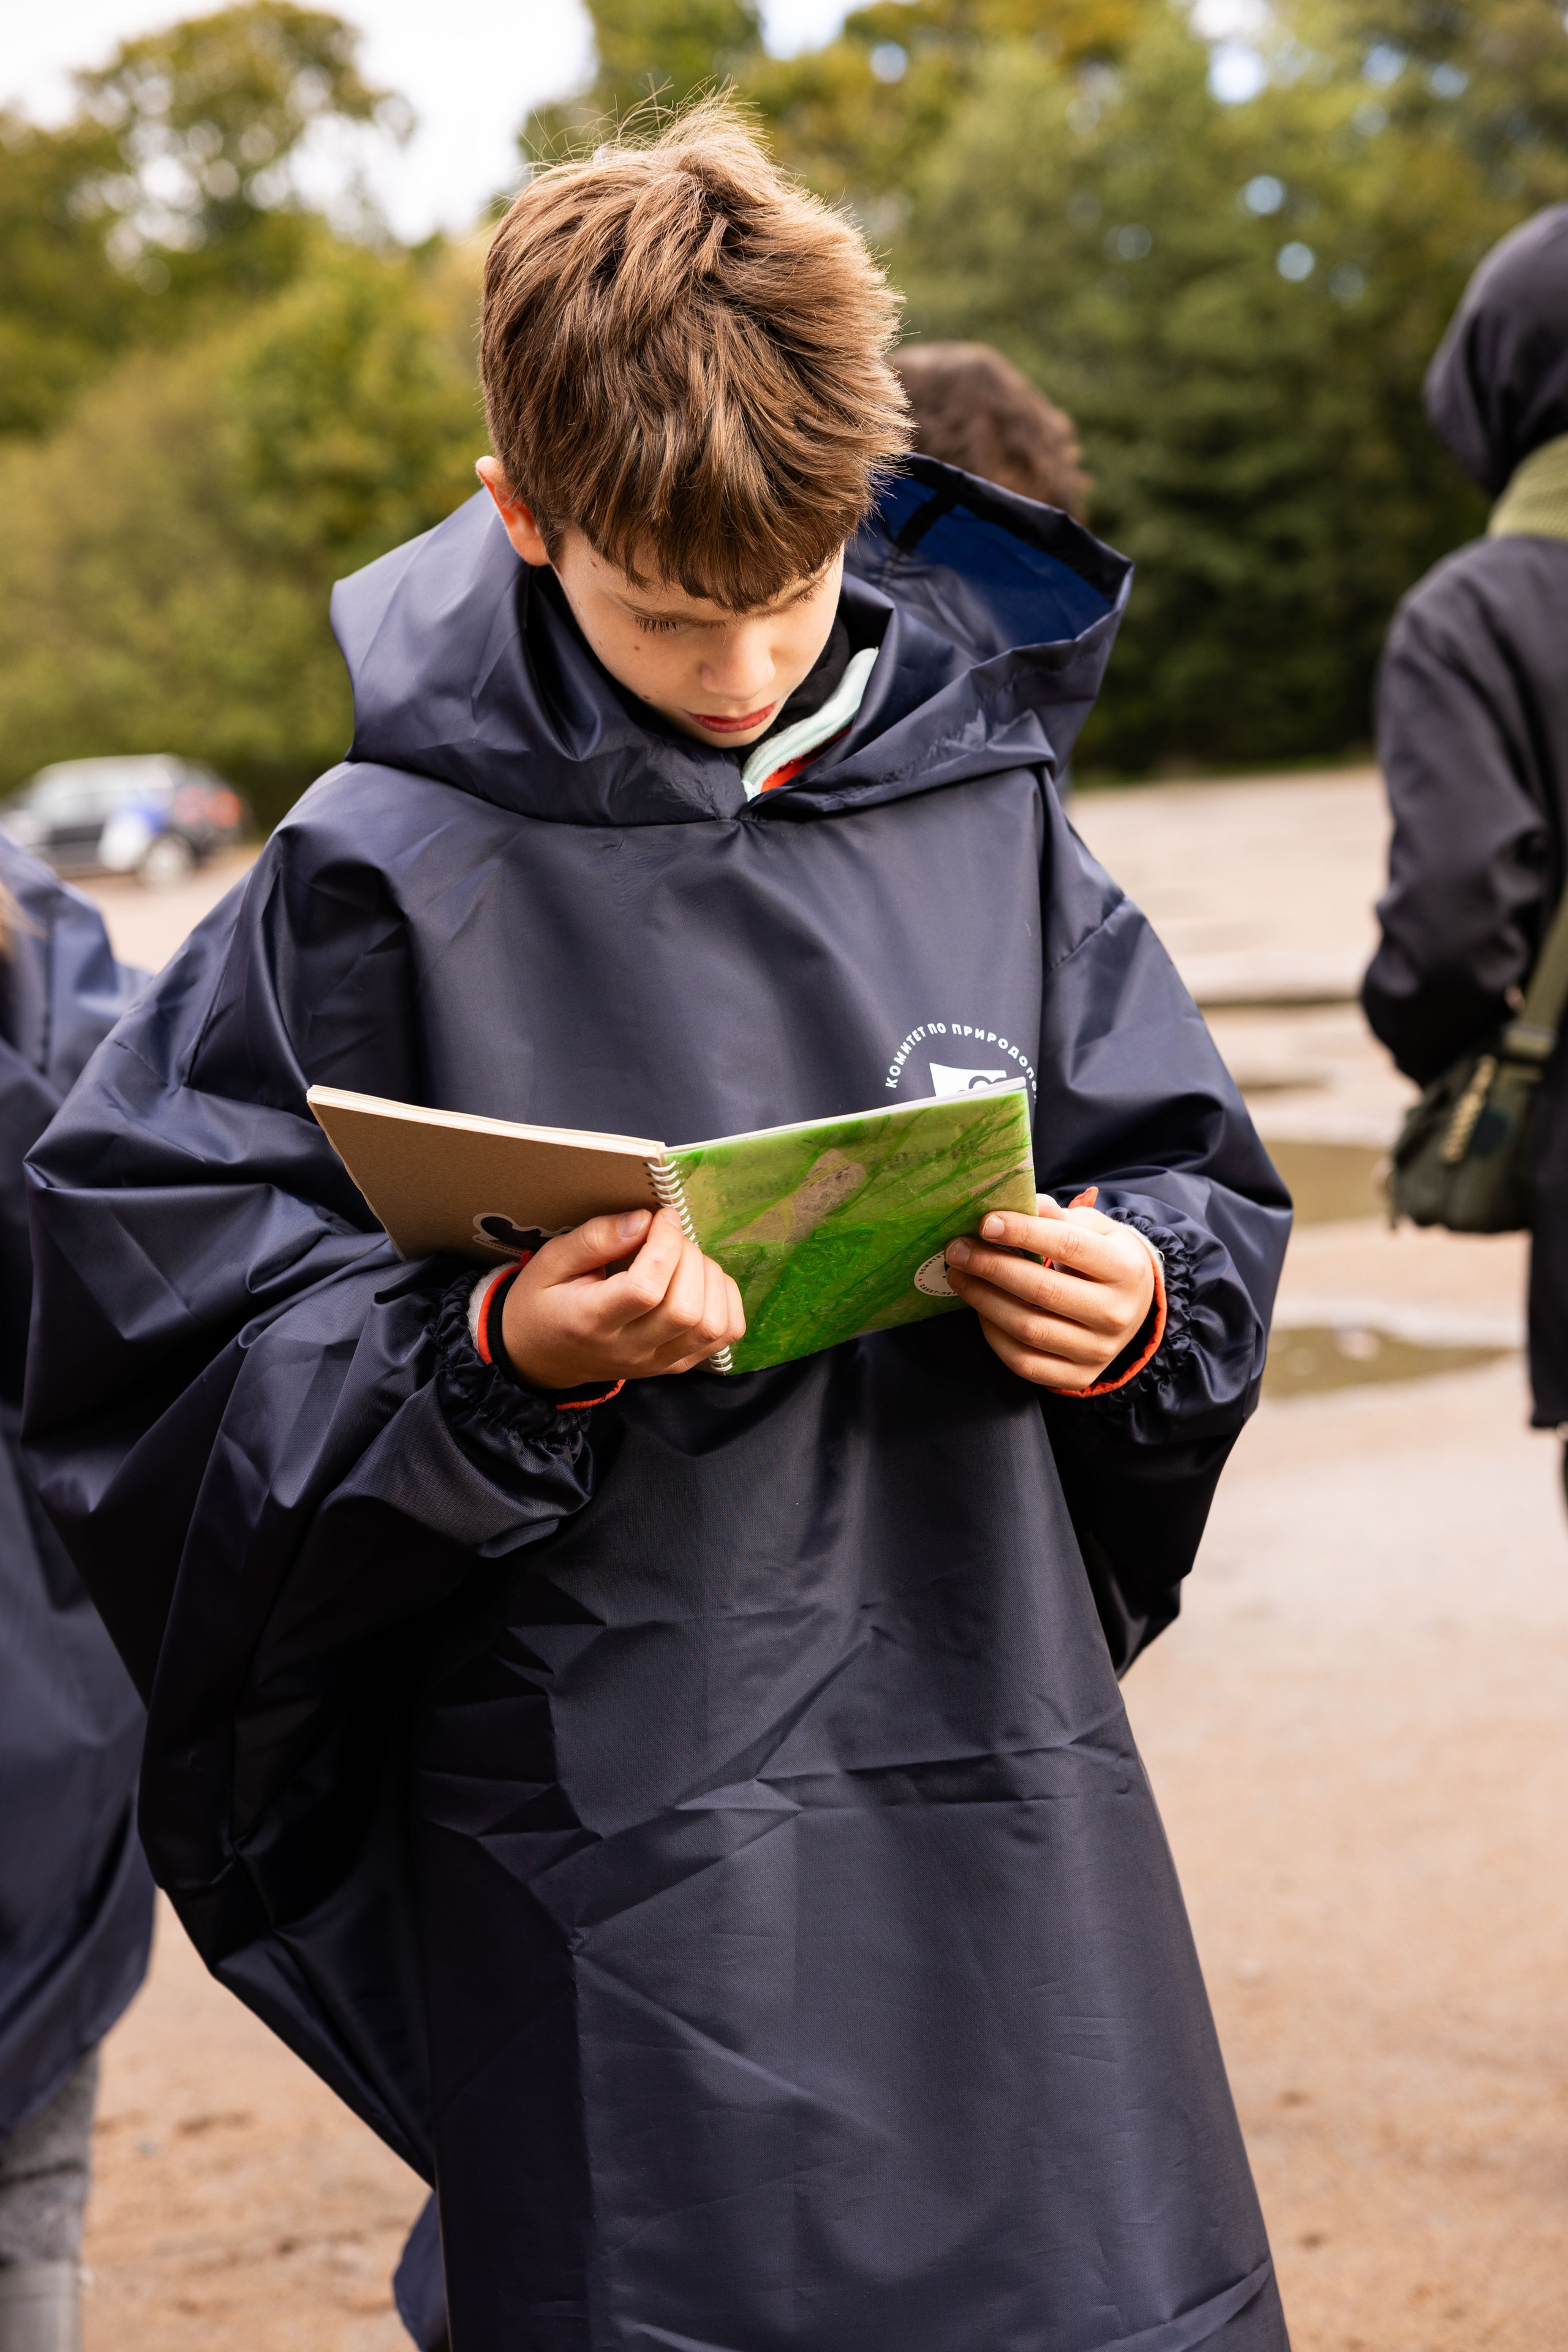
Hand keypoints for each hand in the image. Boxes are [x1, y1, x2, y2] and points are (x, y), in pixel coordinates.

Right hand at [500, 1208, 744, 1390]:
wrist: (539, 1358)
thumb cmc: (542, 1303)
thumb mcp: (550, 1262)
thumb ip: (594, 1239)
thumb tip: (643, 1220)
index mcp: (591, 1322)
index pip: (646, 1290)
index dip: (665, 1245)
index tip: (661, 1217)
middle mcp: (630, 1349)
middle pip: (686, 1310)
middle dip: (689, 1258)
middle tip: (669, 1236)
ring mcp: (657, 1362)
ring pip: (712, 1325)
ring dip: (711, 1279)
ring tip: (685, 1259)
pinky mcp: (675, 1364)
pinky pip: (723, 1336)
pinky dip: (725, 1300)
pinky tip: (701, 1281)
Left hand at [944, 1193, 1155, 1391]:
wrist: (1134, 1307)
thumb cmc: (1104, 1258)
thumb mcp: (1094, 1229)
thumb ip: (1057, 1216)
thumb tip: (1019, 1203)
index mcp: (1126, 1269)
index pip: (1069, 1245)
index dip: (1024, 1232)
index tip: (986, 1222)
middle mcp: (1116, 1314)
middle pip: (1042, 1290)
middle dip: (991, 1266)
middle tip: (957, 1249)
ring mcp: (1098, 1351)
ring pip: (1028, 1328)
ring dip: (983, 1300)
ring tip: (958, 1275)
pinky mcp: (1079, 1376)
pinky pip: (1024, 1362)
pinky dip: (994, 1336)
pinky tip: (980, 1310)